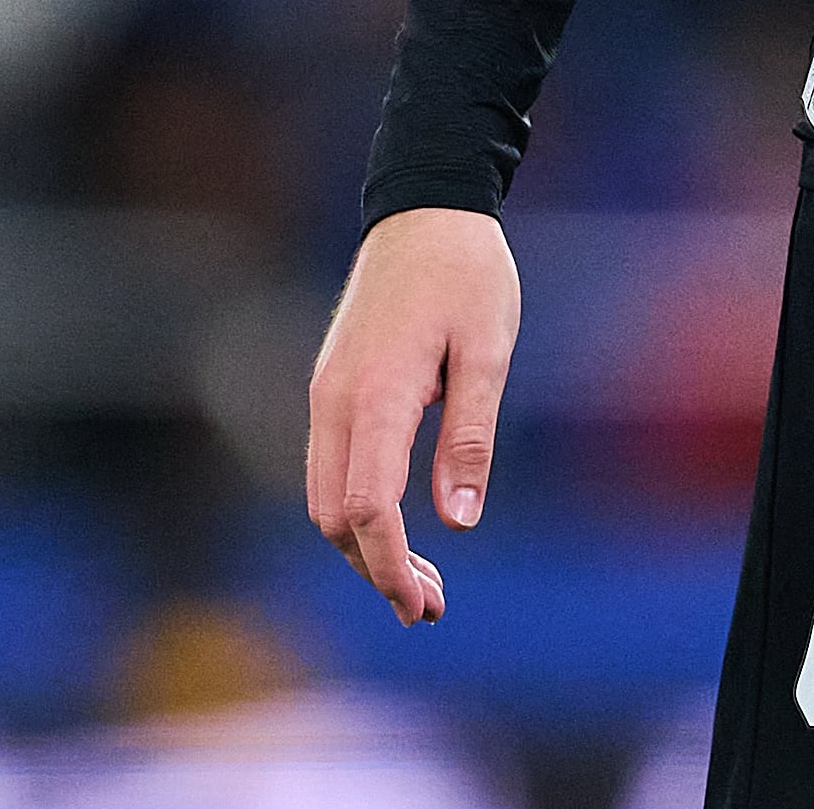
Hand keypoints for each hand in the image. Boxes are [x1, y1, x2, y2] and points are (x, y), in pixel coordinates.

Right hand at [305, 207, 521, 625]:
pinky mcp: (331, 387)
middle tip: (432, 607)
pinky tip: (397, 528)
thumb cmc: (467, 274)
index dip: (388, 564)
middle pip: (333, 516)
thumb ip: (470, 438)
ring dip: (363, 547)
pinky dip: (356, 511)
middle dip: (375, 569)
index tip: (421, 604)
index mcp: (375, 394)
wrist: (424, 206)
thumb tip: (456, 523)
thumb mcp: (489, 351)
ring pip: (324, 497)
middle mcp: (335, 400)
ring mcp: (326, 393)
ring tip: (421, 581)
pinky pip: (330, 467)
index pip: (365, 508)